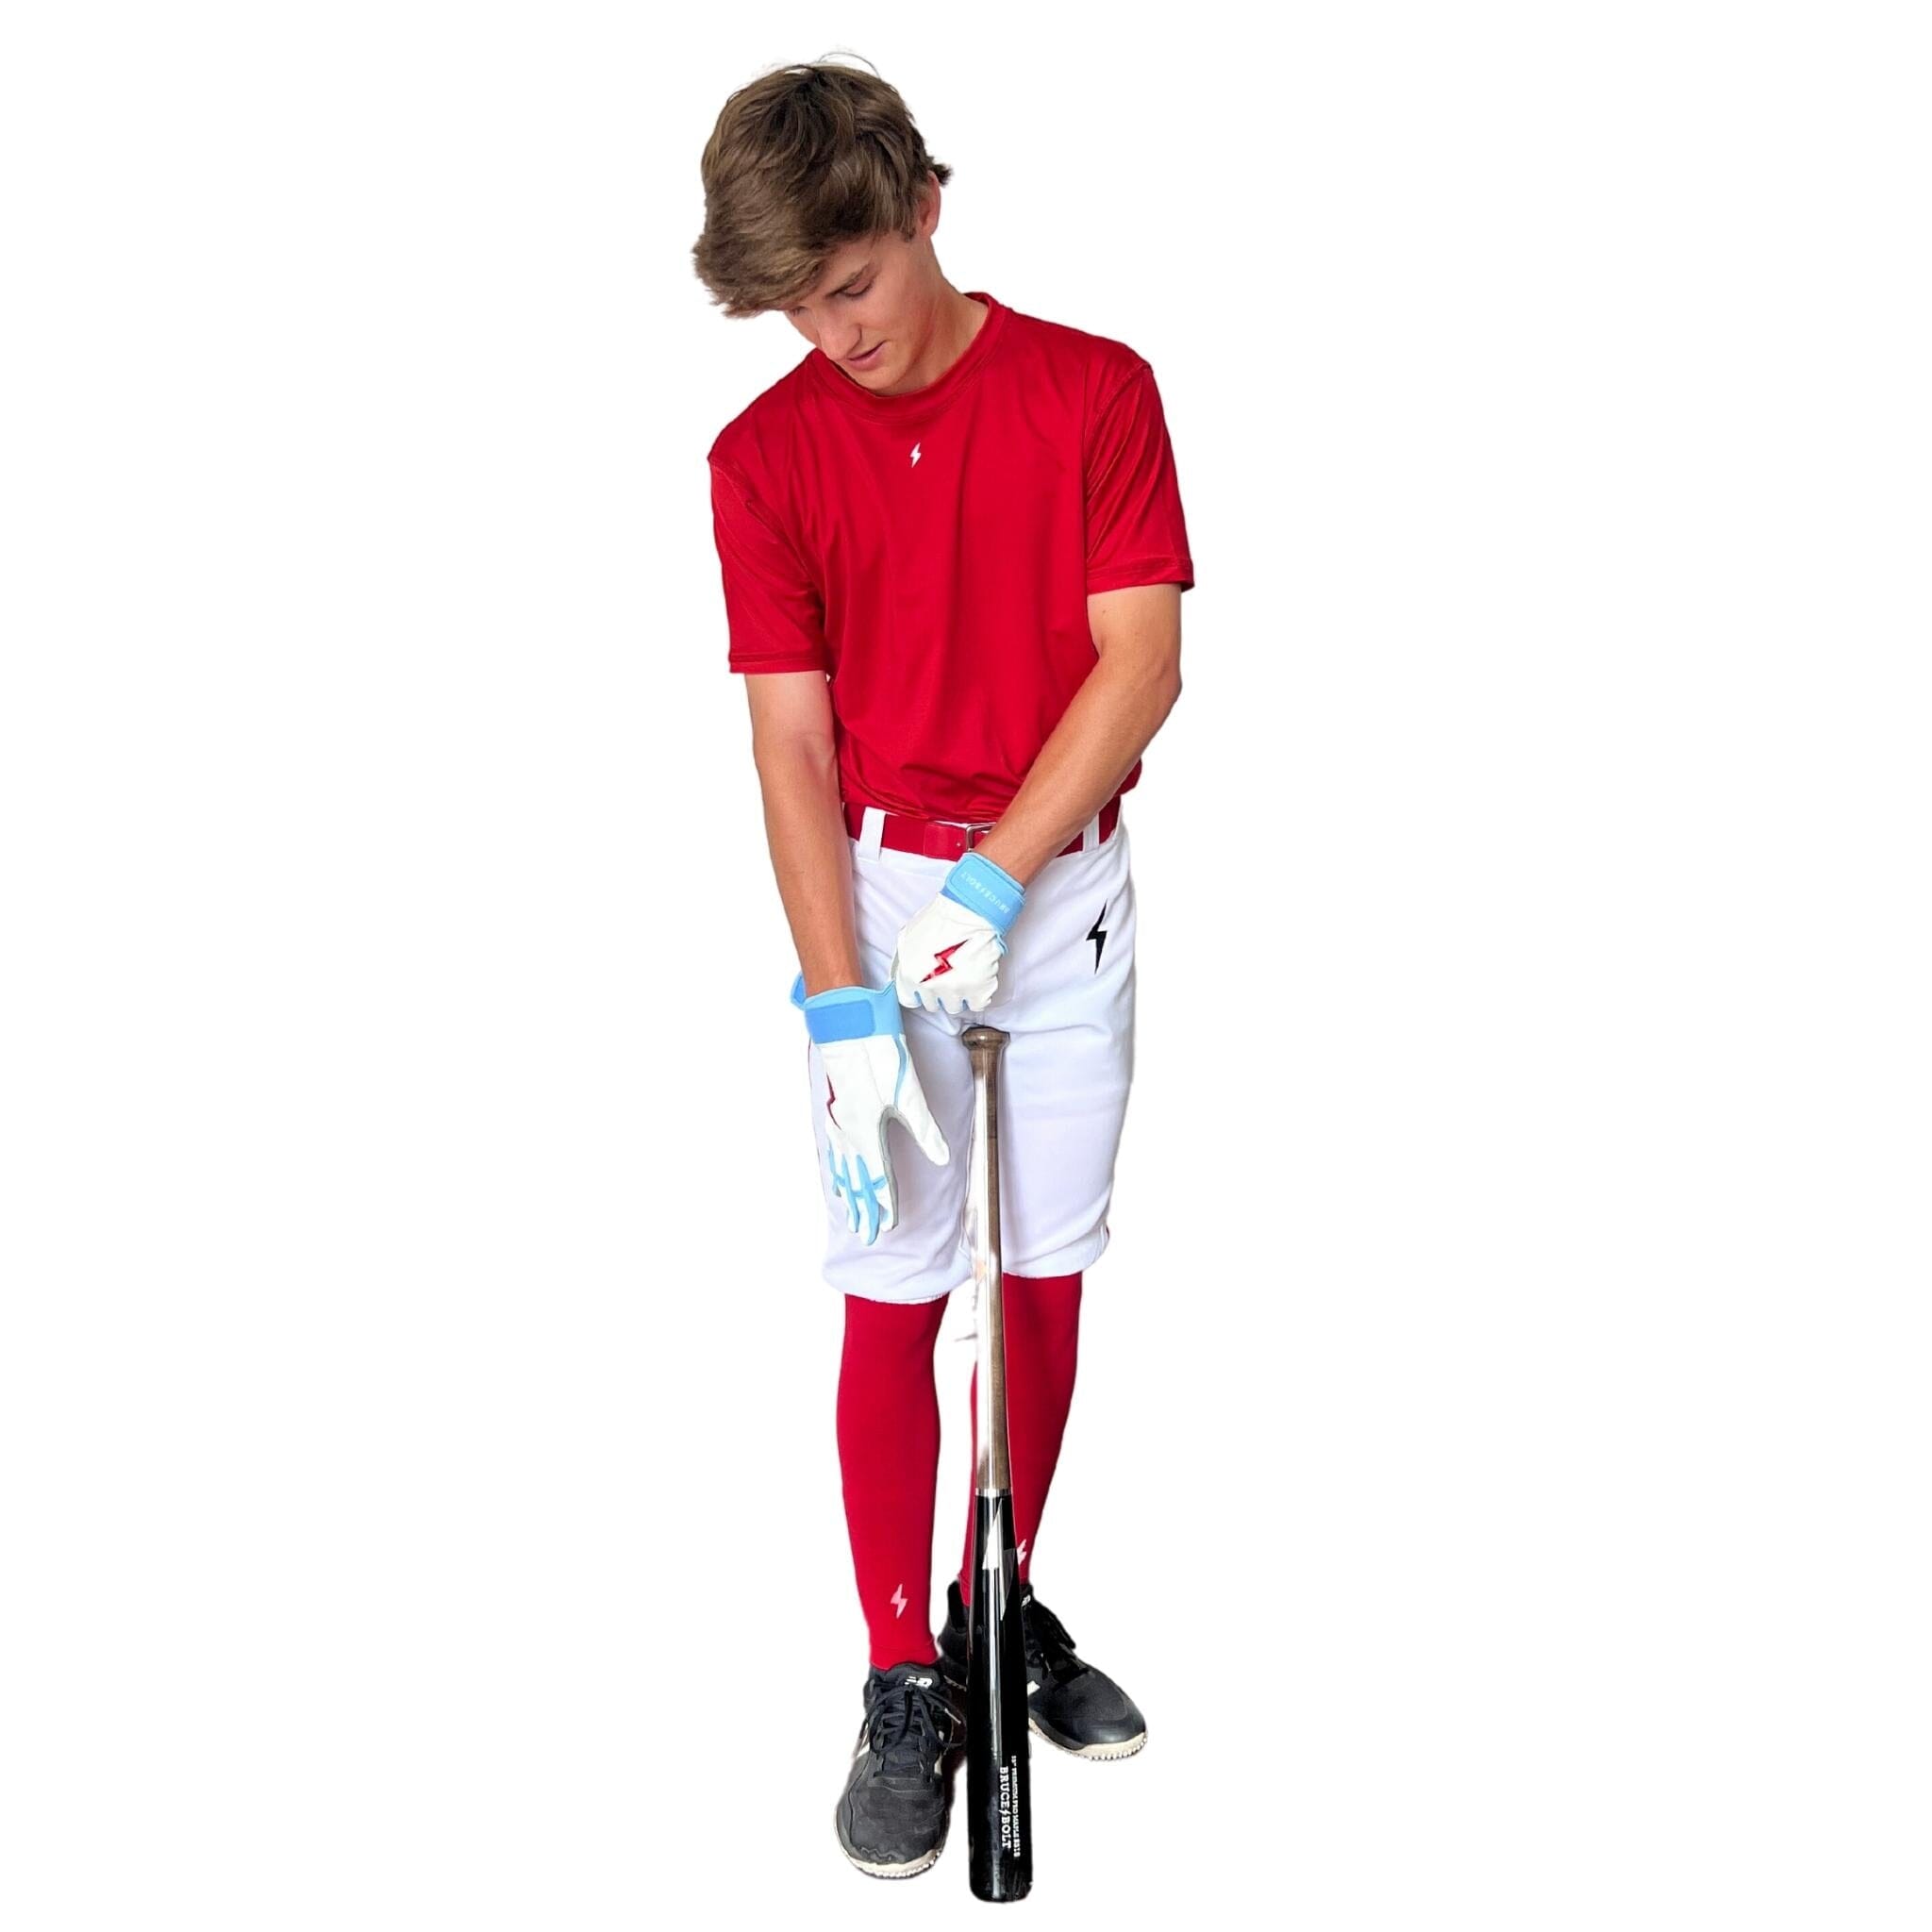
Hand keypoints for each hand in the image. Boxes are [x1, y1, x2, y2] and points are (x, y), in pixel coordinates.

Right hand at [792, 977, 948, 1243]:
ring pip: (842, 1168)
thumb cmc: (878, 1054)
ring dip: (848, 1194)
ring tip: (850, 1213)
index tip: (887, 1226)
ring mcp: (837, 1122)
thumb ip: (925, 1130)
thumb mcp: (909, 1092)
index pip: (878, 1179)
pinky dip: (836, 1170)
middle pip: (857, 1181)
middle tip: (866, 1235)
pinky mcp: (833, 1108)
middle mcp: (849, 1133)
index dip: (883, 1204)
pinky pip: (833, 1151)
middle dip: (862, 1209)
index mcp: (868, 1132)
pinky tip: (837, 1174)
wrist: (845, 1023)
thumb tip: (942, 1160)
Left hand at [890, 851, 1026, 1015]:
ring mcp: (954, 991)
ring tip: (963, 977)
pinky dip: (978, 996)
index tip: (925, 987)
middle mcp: (929, 986)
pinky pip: (976, 1005)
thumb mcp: (908, 937)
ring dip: (958, 995)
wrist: (971, 910)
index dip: (918, 992)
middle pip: (932, 1004)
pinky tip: (977, 982)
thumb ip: (904, 961)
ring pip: (953, 1007)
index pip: (908, 999)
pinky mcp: (978, 991)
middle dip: (938, 992)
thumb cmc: (941, 918)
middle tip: (947, 977)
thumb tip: (902, 973)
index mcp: (909, 975)